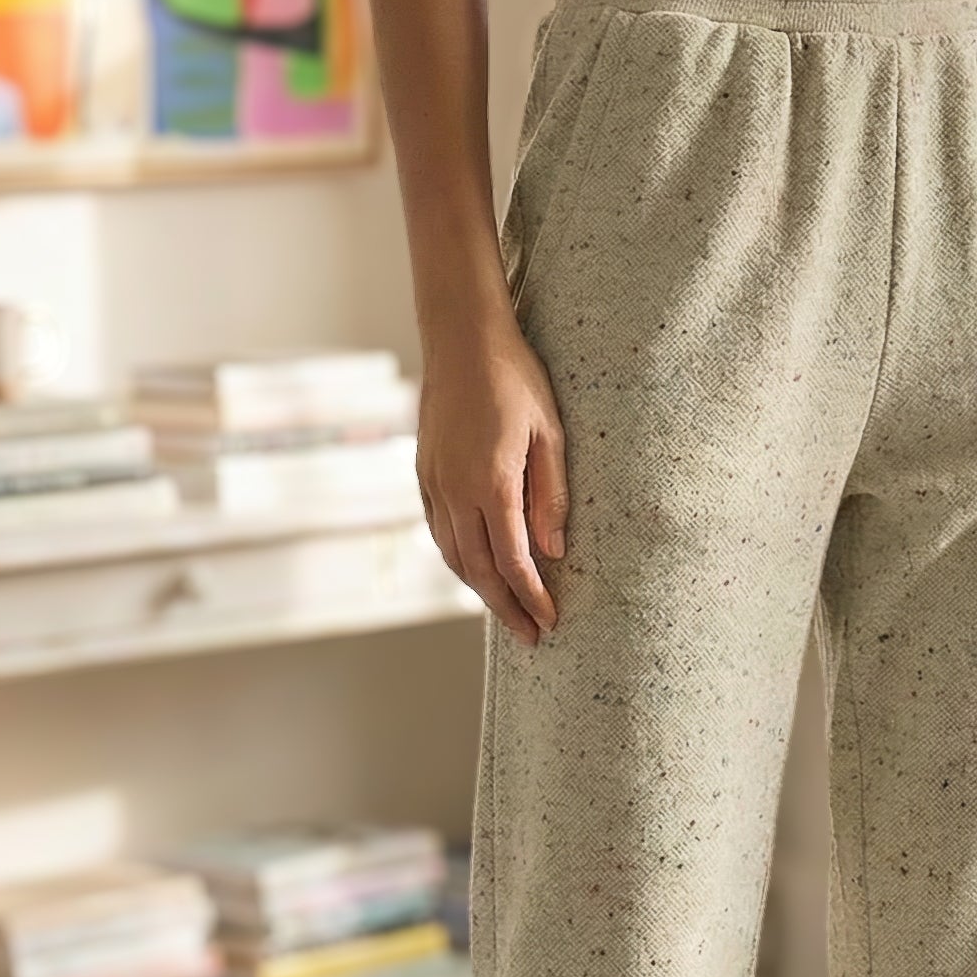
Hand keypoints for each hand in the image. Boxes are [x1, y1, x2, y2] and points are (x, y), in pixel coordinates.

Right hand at [416, 317, 567, 647]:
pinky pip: (439, 533)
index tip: (550, 622)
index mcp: (491, 483)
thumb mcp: (550, 435)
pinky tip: (477, 571)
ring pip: (454, 556)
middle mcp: (455, 491)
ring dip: (480, 590)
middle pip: (480, 570)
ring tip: (507, 612)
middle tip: (531, 637)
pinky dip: (459, 560)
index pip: (512, 561)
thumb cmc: (515, 380)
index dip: (532, 597)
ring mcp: (434, 484)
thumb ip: (551, 496)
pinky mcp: (424, 475)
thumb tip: (553, 552)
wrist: (461, 338)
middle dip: (506, 608)